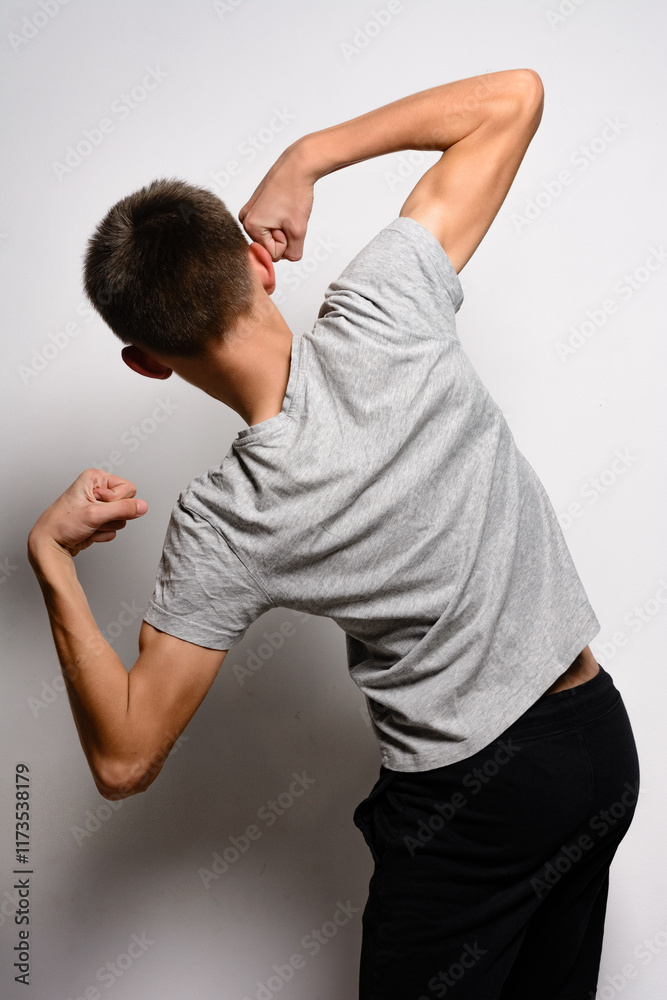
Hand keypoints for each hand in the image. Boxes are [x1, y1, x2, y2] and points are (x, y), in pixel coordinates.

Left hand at [27, 469, 147, 561]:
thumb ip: (122, 509)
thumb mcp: (95, 514)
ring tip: (89, 525)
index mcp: (96, 478)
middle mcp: (98, 489)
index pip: (128, 488)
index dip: (117, 501)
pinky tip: (89, 531)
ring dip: (107, 526)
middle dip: (112, 515)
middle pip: (126, 503)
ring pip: (121, 518)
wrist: (50, 543)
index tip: (98, 506)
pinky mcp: (100, 519)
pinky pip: (114, 527)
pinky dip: (103, 533)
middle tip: (94, 517)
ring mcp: (99, 505)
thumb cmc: (62, 524)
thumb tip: (143, 506)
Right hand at [238, 140, 315, 262]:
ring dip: (283, 228)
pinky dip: (280, 220)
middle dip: (283, 236)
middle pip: (270, 246)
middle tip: (287, 215)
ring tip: (285, 210)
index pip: (273, 255)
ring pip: (271, 236)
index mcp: (250, 226)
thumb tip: (288, 258)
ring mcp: (249, 213)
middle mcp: (244, 220)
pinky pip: (271, 225)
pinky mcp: (255, 208)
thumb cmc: (295, 192)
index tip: (287, 222)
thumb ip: (294, 254)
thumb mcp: (299, 230)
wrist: (297, 166)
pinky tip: (283, 206)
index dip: (286, 242)